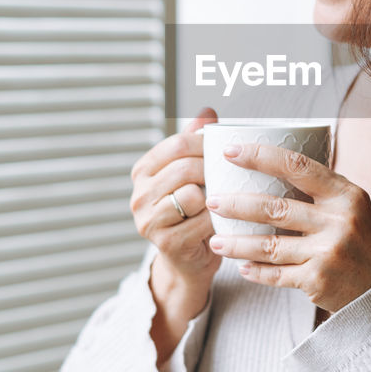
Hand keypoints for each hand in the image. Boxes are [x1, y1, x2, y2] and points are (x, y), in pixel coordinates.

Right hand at [129, 108, 221, 284]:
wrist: (189, 260)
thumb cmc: (194, 211)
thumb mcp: (192, 175)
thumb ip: (196, 142)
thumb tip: (207, 111)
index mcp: (143, 171)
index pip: (176, 144)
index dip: (206, 144)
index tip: (227, 151)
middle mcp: (139, 195)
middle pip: (184, 167)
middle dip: (213, 170)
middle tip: (231, 176)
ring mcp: (148, 221)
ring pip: (193, 194)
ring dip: (215, 196)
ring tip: (224, 200)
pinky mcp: (165, 243)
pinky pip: (202, 221)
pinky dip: (218, 220)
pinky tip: (223, 222)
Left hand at [203, 141, 370, 313]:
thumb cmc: (366, 242)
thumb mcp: (354, 207)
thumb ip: (322, 190)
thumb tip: (275, 165)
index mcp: (345, 194)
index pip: (297, 166)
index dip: (261, 156)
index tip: (231, 152)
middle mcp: (338, 220)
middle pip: (275, 208)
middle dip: (237, 204)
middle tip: (212, 200)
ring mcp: (328, 252)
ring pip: (269, 245)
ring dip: (237, 243)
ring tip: (215, 240)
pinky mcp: (319, 280)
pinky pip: (277, 274)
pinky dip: (256, 271)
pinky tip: (241, 268)